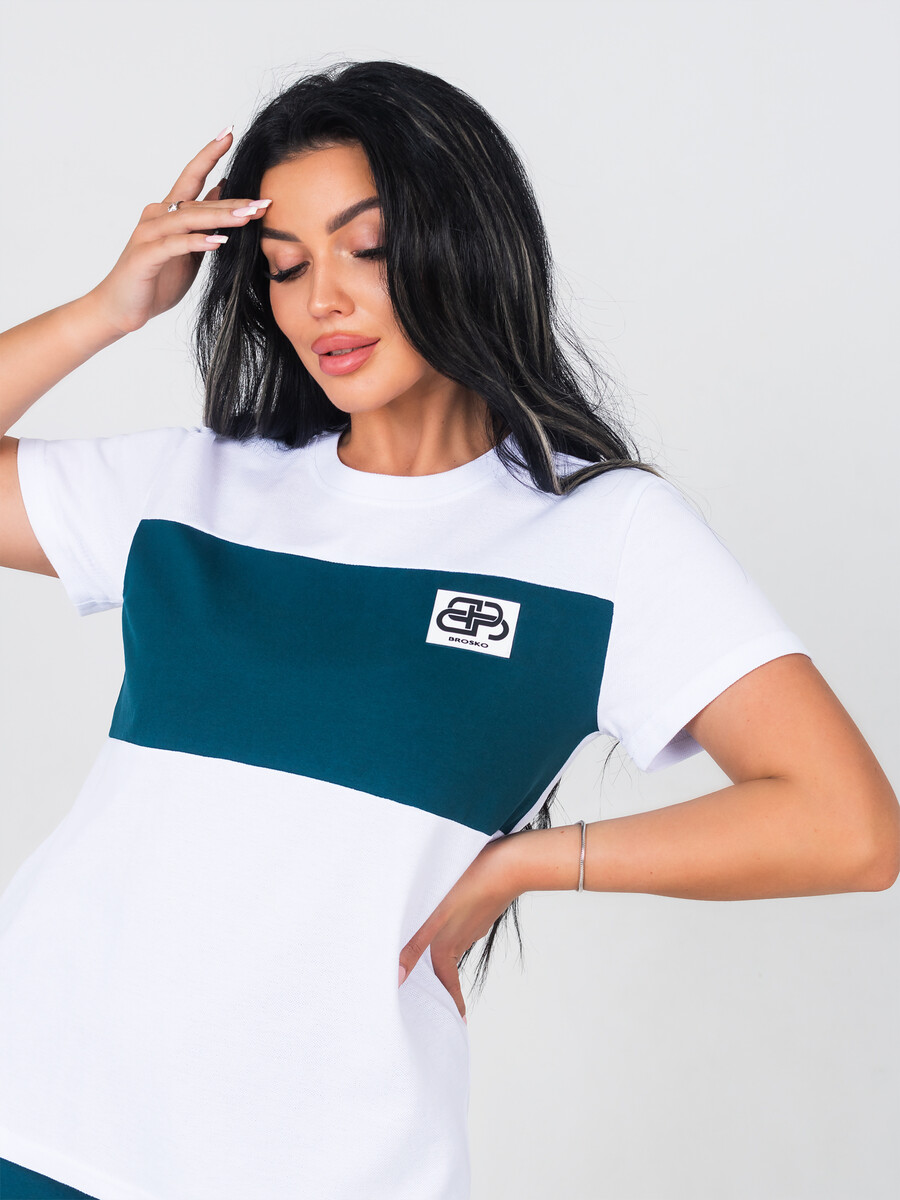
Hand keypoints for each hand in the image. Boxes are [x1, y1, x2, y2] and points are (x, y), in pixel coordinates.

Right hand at [86, 129, 268, 335]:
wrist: (121, 308)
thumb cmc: (156, 279)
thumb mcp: (189, 249)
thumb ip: (204, 223)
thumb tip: (224, 192)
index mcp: (168, 213)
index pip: (192, 176)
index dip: (209, 154)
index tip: (229, 132)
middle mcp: (156, 216)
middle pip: (198, 201)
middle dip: (233, 201)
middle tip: (264, 200)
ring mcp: (148, 234)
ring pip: (188, 219)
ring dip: (220, 217)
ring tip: (247, 216)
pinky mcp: (145, 256)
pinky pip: (174, 245)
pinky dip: (196, 242)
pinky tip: (217, 241)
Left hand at [397, 834, 523, 1022]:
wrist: (508, 866)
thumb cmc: (469, 888)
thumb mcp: (433, 917)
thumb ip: (413, 946)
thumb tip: (397, 980)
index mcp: (447, 945)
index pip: (446, 982)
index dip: (452, 1002)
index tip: (459, 1020)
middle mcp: (462, 937)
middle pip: (449, 964)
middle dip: (446, 980)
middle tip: (445, 994)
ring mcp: (474, 922)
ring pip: (457, 941)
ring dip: (448, 950)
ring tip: (437, 953)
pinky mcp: (482, 906)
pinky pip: (465, 923)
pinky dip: (456, 927)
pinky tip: (451, 914)